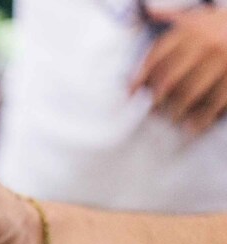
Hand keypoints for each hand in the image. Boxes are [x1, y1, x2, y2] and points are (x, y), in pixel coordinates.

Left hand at [131, 7, 226, 132]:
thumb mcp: (198, 15)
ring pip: (191, 92)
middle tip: (151, 111)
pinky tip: (194, 127)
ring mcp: (221, 61)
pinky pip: (217, 100)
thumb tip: (149, 12)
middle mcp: (203, 44)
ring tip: (172, 120)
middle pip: (170, 78)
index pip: (156, 57)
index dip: (140, 77)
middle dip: (157, 98)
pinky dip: (204, 117)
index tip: (130, 93)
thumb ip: (172, 16)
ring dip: (178, 110)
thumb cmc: (221, 22)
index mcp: (190, 30)